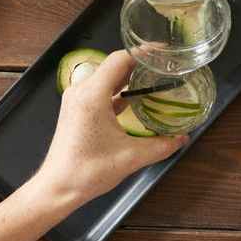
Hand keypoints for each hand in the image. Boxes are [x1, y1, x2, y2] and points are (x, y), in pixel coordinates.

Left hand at [30, 50, 183, 206]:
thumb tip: (182, 138)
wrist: (58, 187)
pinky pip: (100, 91)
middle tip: (165, 69)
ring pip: (107, 78)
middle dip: (140, 65)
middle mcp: (81, 91)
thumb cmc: (88, 171)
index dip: (144, 52)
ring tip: (154, 81)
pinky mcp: (76, 109)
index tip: (164, 53)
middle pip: (115, 66)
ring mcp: (76, 99)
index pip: (121, 59)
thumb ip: (161, 146)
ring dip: (129, 78)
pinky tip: (135, 100)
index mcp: (92, 95)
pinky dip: (118, 91)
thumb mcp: (131, 157)